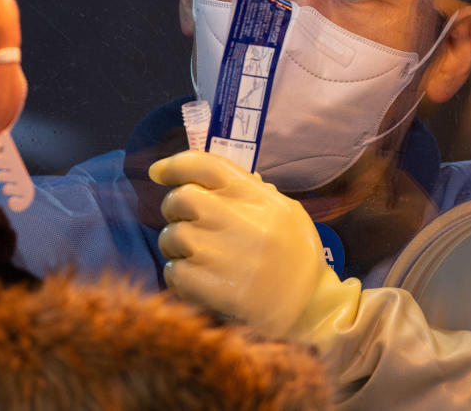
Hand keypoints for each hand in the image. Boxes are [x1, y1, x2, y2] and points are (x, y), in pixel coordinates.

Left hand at [150, 150, 325, 336]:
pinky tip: (198, 278)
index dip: (175, 165)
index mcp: (258, 197)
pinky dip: (179, 274)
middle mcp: (240, 220)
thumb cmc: (296, 254)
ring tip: (195, 254)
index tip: (160, 172)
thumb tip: (204, 179)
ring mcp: (224, 255)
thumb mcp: (285, 211)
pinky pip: (173, 271)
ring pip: (172, 235)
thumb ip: (249, 191)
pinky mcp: (214, 289)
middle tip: (186, 220)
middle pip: (181, 198)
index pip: (206, 165)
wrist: (311, 306)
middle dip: (175, 208)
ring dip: (175, 244)